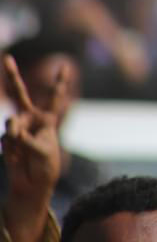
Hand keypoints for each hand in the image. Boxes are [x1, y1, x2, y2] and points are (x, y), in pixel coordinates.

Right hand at [2, 55, 67, 200]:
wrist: (32, 184)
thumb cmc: (45, 166)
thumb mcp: (43, 151)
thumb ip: (26, 137)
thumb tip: (11, 128)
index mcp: (48, 119)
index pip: (56, 97)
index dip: (60, 82)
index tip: (65, 65)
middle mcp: (31, 119)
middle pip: (20, 94)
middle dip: (13, 76)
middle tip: (7, 58)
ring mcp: (17, 127)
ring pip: (12, 123)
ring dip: (17, 138)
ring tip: (23, 151)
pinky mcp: (7, 138)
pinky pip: (7, 139)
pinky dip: (12, 150)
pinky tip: (17, 158)